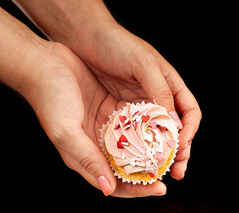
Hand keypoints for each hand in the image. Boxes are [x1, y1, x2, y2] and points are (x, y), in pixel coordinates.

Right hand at [26, 42, 166, 196]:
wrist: (46, 64)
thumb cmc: (50, 99)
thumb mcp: (66, 132)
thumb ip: (87, 160)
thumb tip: (108, 189)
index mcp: (87, 157)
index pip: (116, 182)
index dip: (138, 189)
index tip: (160, 188)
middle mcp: (100, 145)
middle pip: (131, 166)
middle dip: (152, 171)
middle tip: (175, 170)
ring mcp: (109, 127)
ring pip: (137, 144)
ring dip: (155, 149)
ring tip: (175, 151)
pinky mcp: (114, 109)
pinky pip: (137, 121)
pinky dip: (150, 126)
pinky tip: (164, 125)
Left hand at [76, 24, 201, 178]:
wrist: (85, 38)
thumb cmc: (118, 45)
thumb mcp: (143, 64)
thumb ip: (160, 90)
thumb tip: (174, 121)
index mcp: (170, 85)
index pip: (189, 112)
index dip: (190, 130)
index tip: (182, 146)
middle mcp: (157, 98)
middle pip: (175, 129)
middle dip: (178, 151)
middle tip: (176, 171)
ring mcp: (138, 107)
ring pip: (154, 136)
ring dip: (158, 155)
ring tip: (157, 173)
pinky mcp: (120, 112)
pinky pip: (132, 134)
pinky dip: (137, 148)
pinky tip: (134, 161)